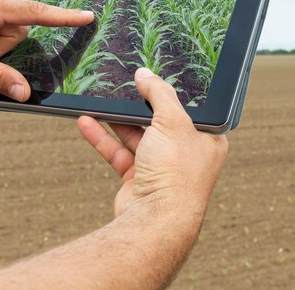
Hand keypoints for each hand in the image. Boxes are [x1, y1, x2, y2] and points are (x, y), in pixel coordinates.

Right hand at [77, 67, 227, 217]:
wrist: (155, 221)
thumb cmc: (176, 173)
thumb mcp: (172, 121)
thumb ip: (159, 93)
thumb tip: (146, 74)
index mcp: (207, 140)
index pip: (190, 109)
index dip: (173, 93)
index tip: (155, 77)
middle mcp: (185, 154)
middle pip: (160, 121)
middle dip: (141, 105)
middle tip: (124, 85)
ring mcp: (161, 167)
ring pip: (136, 136)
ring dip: (117, 120)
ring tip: (100, 100)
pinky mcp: (138, 179)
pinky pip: (119, 152)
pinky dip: (103, 138)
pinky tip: (87, 121)